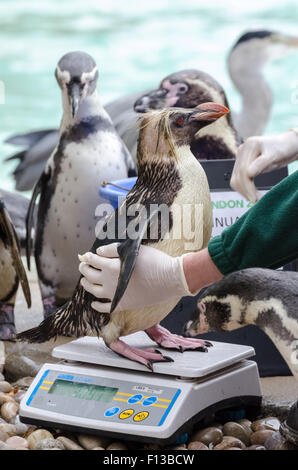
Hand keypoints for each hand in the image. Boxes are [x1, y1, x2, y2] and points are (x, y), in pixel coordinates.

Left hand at [78, 243, 192, 312]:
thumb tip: (99, 252)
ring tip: (84, 281)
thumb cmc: (154, 261)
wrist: (170, 279)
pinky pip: (105, 307)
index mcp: (111, 267)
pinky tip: (94, 302)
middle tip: (83, 265)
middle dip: (84, 269)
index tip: (85, 256)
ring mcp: (115, 295)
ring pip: (93, 291)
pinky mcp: (122, 304)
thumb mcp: (133, 249)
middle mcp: (109, 282)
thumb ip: (113, 249)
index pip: (92, 260)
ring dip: (86, 285)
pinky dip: (97, 305)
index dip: (87, 257)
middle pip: (89, 275)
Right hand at [230, 130, 297, 202]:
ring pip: (235, 179)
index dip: (248, 186)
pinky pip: (238, 179)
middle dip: (246, 191)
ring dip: (243, 191)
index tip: (255, 198)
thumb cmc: (284, 149)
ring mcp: (240, 157)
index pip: (244, 171)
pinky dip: (244, 188)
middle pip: (238, 176)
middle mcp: (242, 150)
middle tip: (256, 201)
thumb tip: (248, 174)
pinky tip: (252, 193)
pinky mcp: (241, 163)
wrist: (286, 145)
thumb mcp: (275, 156)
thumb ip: (261, 163)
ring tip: (255, 199)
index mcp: (250, 146)